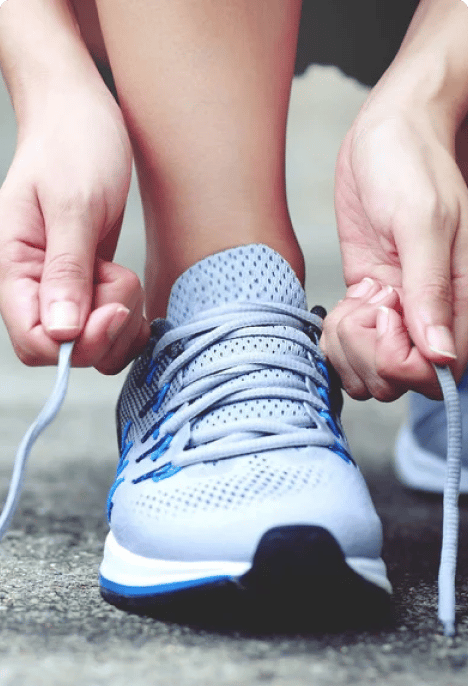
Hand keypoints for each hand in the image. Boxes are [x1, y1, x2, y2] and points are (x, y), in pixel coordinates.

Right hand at [0, 84, 149, 373]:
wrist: (82, 116)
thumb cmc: (73, 145)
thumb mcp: (74, 205)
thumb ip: (66, 269)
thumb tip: (61, 333)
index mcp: (14, 267)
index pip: (33, 342)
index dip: (75, 344)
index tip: (110, 310)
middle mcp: (36, 285)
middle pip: (67, 350)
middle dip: (105, 330)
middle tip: (120, 282)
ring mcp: (63, 287)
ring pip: (94, 343)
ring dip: (121, 321)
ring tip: (121, 274)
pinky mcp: (88, 284)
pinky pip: (109, 326)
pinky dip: (128, 316)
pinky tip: (129, 286)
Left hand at [322, 107, 467, 399]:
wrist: (387, 134)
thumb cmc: (411, 164)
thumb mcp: (422, 221)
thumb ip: (432, 288)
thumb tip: (440, 355)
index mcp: (463, 298)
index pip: (438, 372)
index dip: (401, 360)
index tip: (385, 313)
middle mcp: (433, 313)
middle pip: (400, 380)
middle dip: (369, 354)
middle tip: (367, 304)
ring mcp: (400, 311)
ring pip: (373, 370)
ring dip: (350, 347)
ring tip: (355, 303)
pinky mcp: (373, 303)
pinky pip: (353, 347)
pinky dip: (339, 337)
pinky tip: (346, 303)